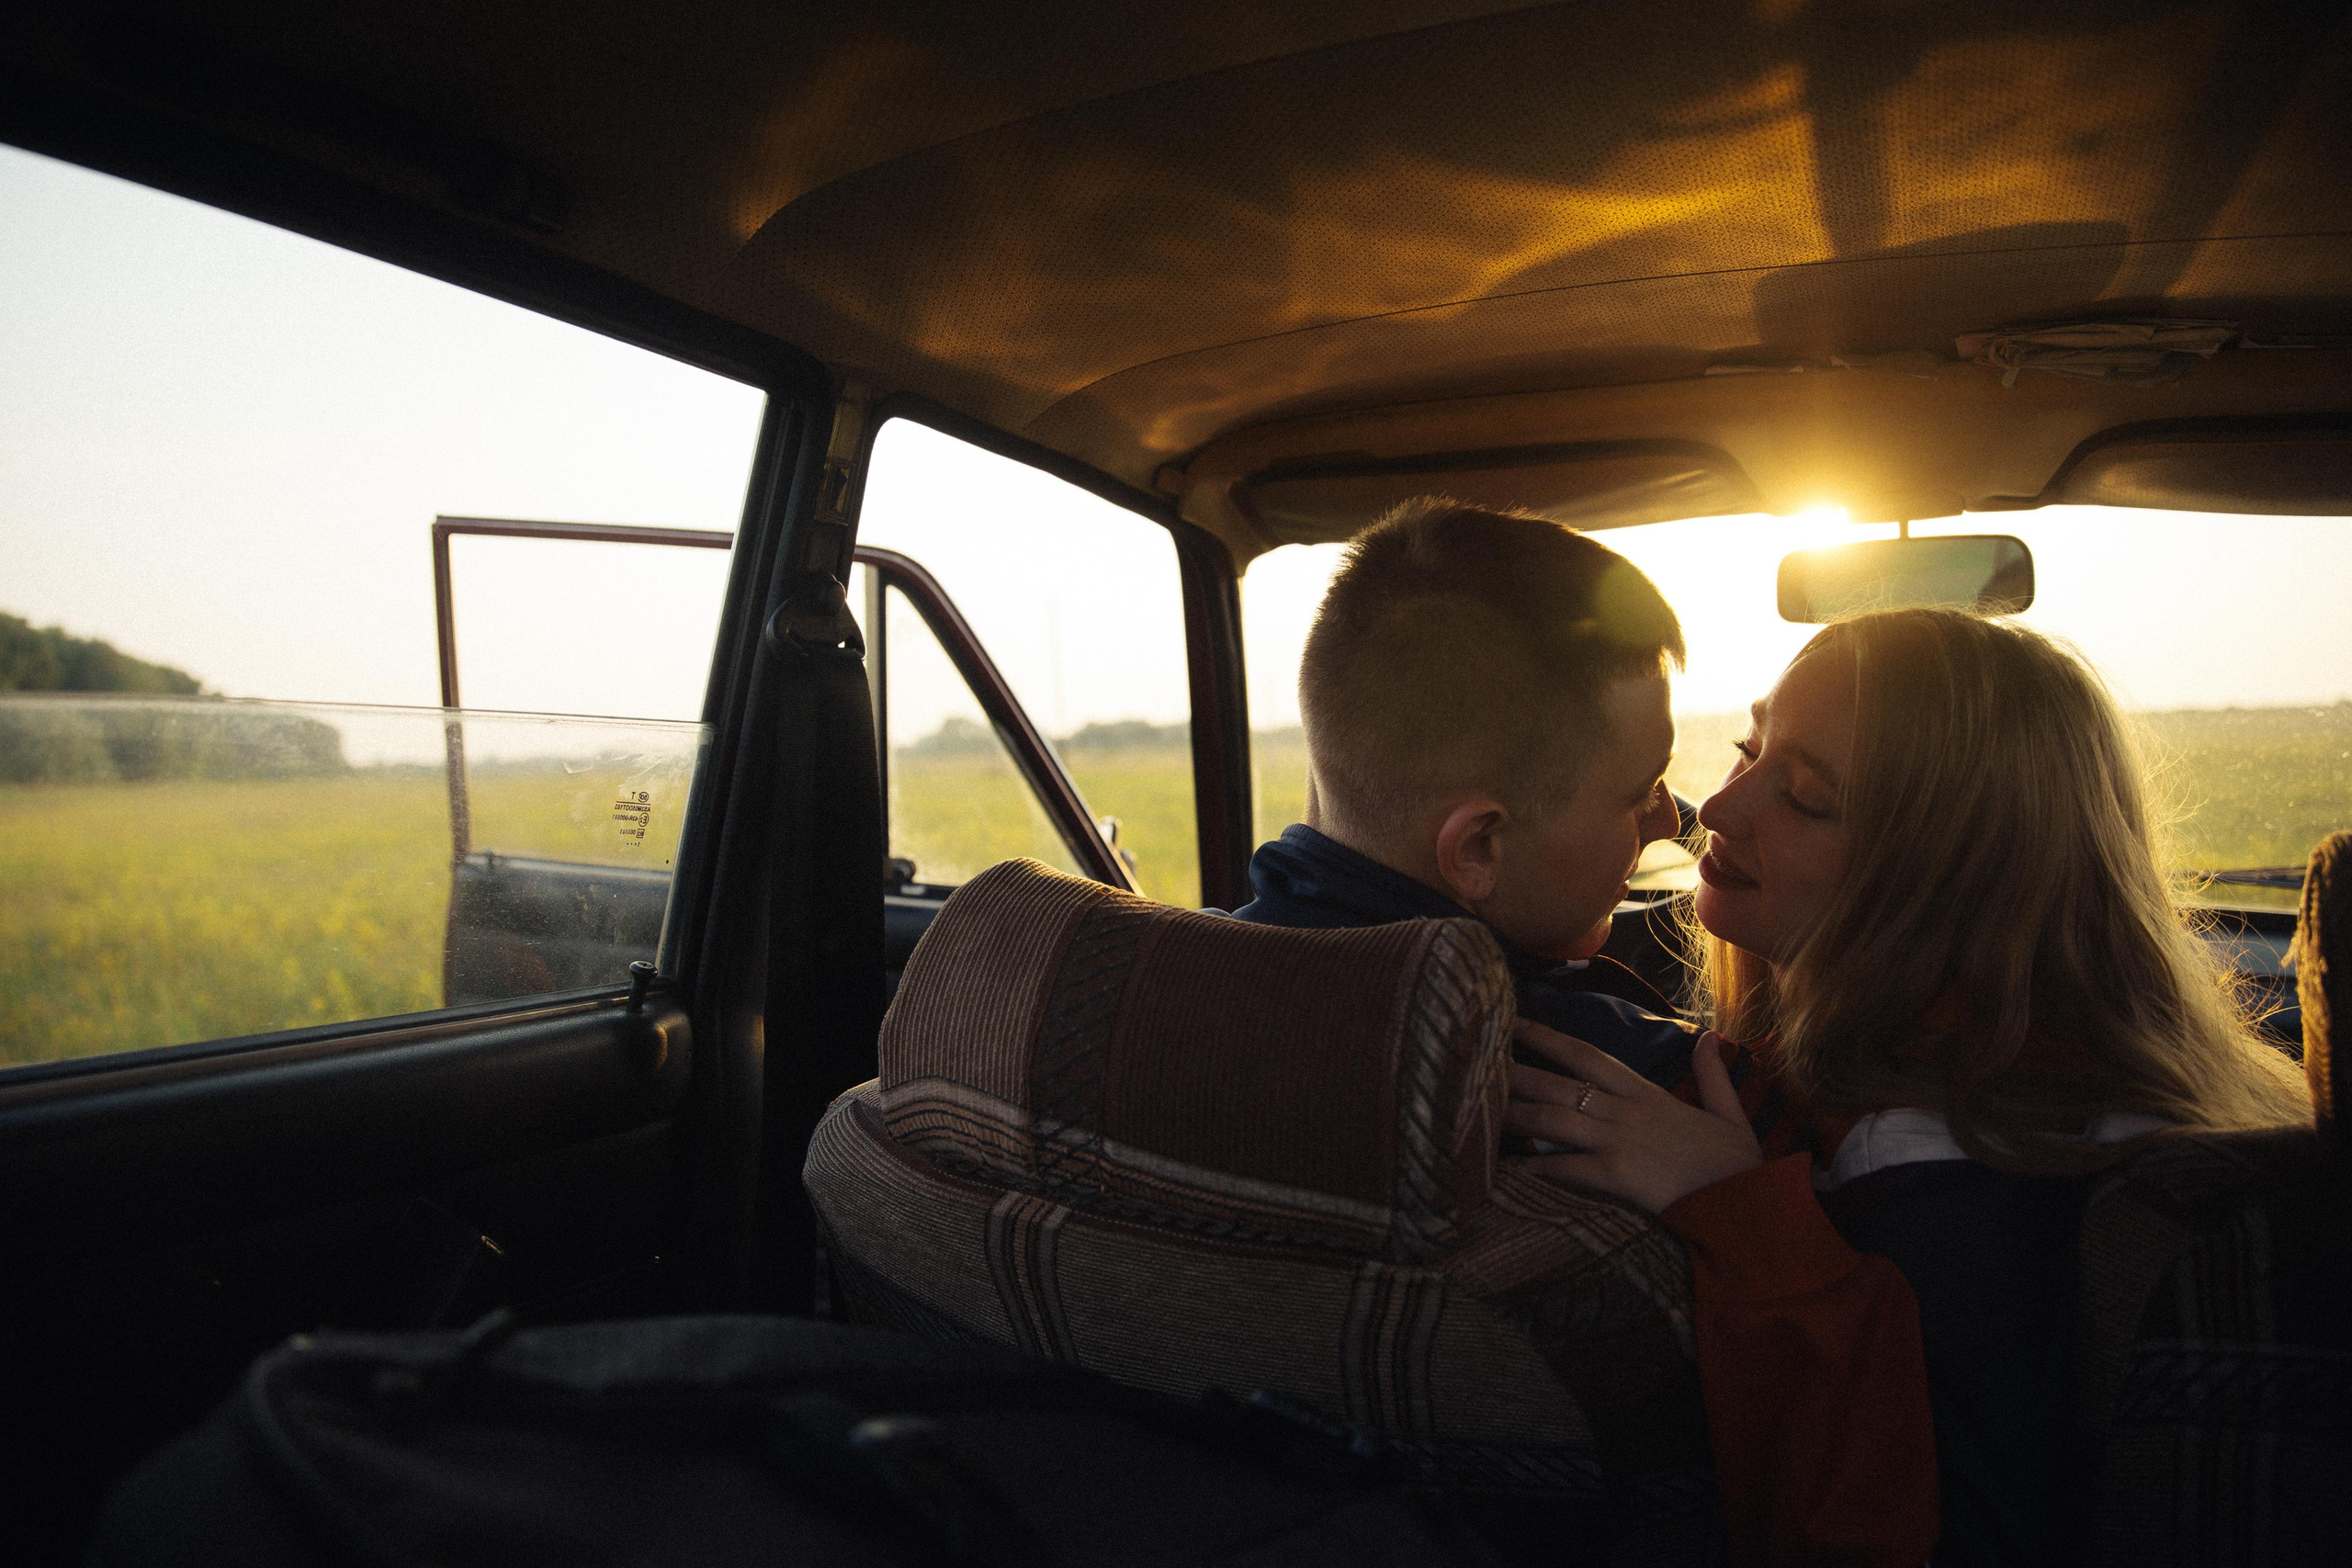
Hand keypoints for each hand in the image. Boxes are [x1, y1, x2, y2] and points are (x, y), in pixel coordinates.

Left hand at [1502, 1019, 1761, 1213]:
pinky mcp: (1619, 1177)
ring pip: (1556, 1121)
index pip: (1588, 1057)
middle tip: (1475, 1064)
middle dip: (1516, 1074)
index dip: (1549, 1039)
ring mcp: (1620, 1142)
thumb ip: (1713, 1075)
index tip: (1516, 1024)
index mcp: (1648, 1095)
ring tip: (1479, 1111)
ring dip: (1516, 1116)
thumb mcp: (1730, 1113)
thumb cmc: (1738, 1166)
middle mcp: (1627, 1112)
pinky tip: (1510, 1170)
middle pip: (1560, 1085)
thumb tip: (1710, 1037)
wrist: (1749, 1205)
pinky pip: (1568, 1170)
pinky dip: (1538, 1170)